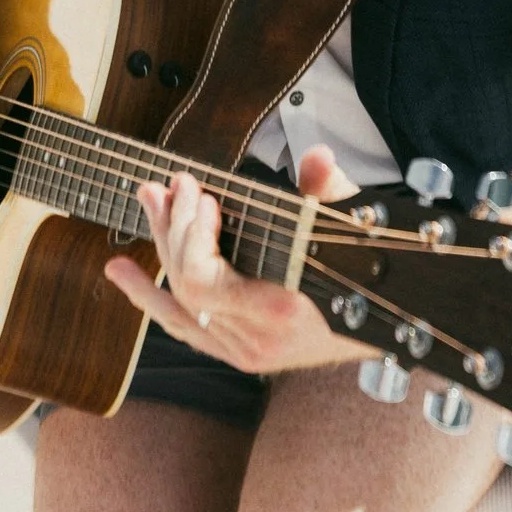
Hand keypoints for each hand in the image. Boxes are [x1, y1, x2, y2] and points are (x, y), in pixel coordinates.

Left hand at [104, 148, 356, 376]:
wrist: (388, 327)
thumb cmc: (368, 274)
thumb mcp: (354, 229)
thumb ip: (329, 195)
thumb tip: (318, 158)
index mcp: (280, 311)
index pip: (202, 283)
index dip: (190, 238)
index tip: (203, 197)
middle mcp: (256, 340)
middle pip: (184, 287)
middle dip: (172, 228)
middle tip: (167, 184)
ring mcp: (245, 351)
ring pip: (179, 307)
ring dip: (159, 251)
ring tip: (146, 204)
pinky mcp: (240, 353)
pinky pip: (186, 329)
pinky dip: (152, 301)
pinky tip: (123, 277)